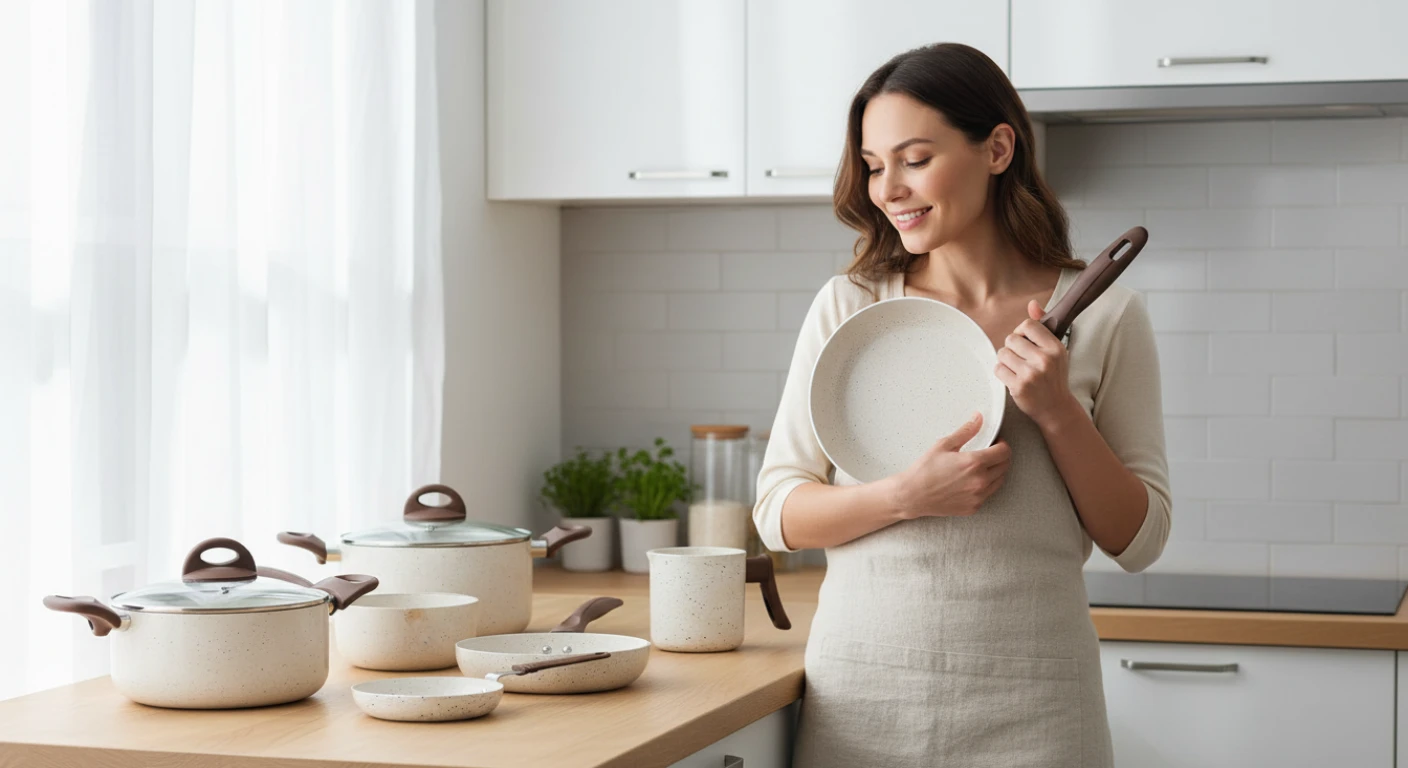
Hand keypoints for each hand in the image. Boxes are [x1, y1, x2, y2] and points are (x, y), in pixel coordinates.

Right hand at [886, 412, 1011, 519]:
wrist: (913, 495)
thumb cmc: (924, 471)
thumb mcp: (944, 445)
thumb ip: (966, 431)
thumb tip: (978, 419)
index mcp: (974, 463)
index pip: (1004, 452)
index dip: (1002, 444)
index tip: (996, 442)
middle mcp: (980, 481)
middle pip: (1005, 466)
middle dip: (1000, 456)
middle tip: (989, 452)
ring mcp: (978, 496)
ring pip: (1000, 480)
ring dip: (996, 471)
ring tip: (981, 466)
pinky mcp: (974, 506)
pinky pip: (988, 493)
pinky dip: (986, 485)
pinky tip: (973, 480)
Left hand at [995, 300, 1077, 431]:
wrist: (1056, 408)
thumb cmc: (1054, 376)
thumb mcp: (1055, 350)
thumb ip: (1042, 327)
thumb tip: (1032, 304)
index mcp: (1055, 347)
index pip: (1028, 325)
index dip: (1022, 332)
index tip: (1025, 342)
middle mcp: (1044, 359)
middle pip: (1011, 339)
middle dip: (1012, 347)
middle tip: (1020, 358)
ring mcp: (1031, 374)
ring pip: (1002, 353)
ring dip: (1006, 360)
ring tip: (1017, 368)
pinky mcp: (1018, 387)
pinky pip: (998, 369)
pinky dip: (1002, 372)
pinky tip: (1013, 377)